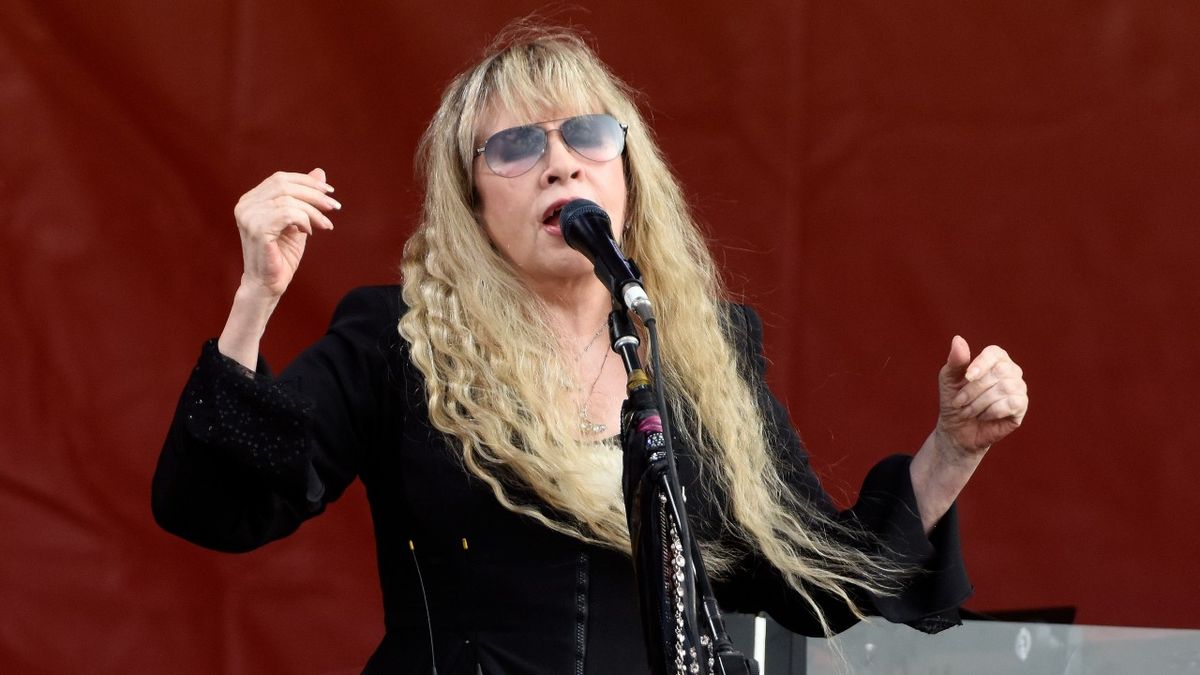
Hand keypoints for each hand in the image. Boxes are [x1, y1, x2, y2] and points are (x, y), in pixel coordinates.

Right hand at [232, 168, 339, 296]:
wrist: (269, 285)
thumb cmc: (282, 255)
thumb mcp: (299, 221)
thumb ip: (305, 198)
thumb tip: (320, 172)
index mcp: (251, 200)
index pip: (280, 179)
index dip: (307, 182)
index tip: (330, 193)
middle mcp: (245, 205)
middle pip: (284, 185)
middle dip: (314, 194)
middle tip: (334, 207)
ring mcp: (248, 217)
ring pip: (288, 199)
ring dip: (313, 211)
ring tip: (324, 225)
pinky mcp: (257, 230)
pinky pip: (287, 214)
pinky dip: (304, 220)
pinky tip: (309, 232)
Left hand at [936, 336, 1028, 456]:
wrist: (957, 429)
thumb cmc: (954, 400)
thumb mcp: (949, 379)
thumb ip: (956, 360)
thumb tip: (958, 339)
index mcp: (995, 359)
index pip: (995, 353)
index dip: (981, 364)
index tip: (967, 377)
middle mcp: (1011, 371)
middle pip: (1000, 371)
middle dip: (975, 389)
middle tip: (959, 401)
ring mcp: (1018, 388)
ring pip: (1006, 387)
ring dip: (980, 402)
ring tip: (968, 410)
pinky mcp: (1021, 406)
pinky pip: (1013, 403)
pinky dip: (993, 411)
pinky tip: (983, 416)